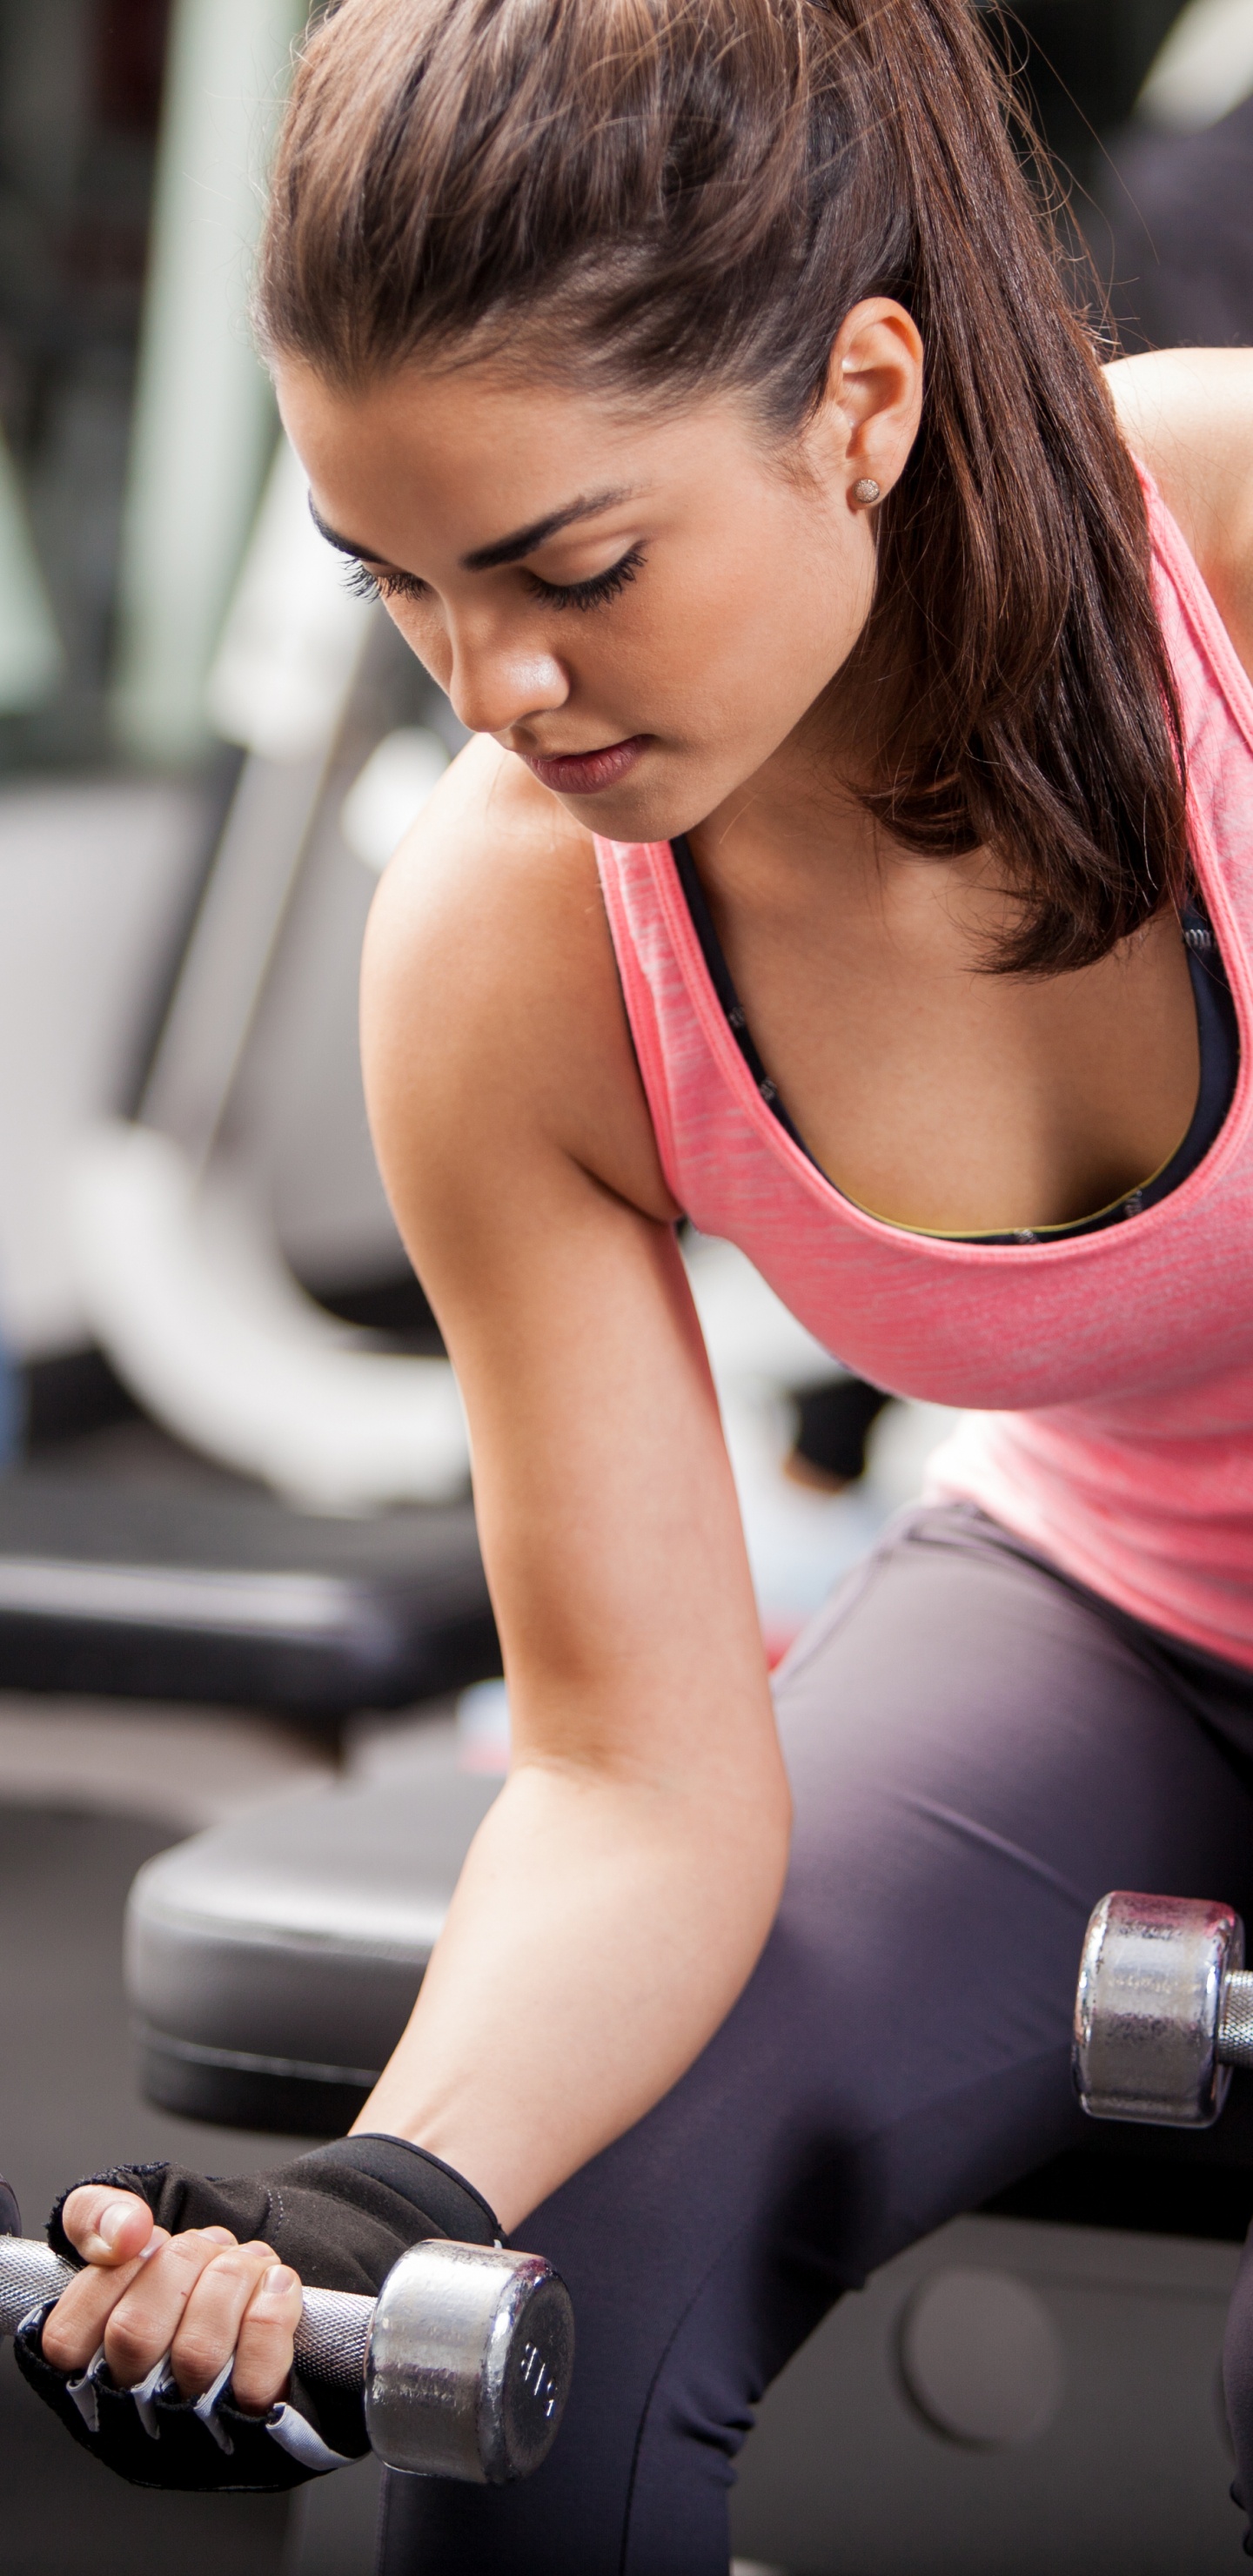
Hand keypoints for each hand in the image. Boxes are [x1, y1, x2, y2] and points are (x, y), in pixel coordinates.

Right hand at [40, 2186, 303, 2413]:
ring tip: (243, 2263)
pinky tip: (275, 2286)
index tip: (148, 2241)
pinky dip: (272, 2312)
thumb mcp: (120, 2228)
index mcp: (88, 2369)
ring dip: (231, 2277)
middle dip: (182, 2260)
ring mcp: (191, 2422)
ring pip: (198, 2350)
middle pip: (135, 2334)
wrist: (260, 2291)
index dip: (114, 2271)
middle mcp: (133, 2408)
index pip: (67, 2338)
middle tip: (207, 2246)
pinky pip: (256, 2381)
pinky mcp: (251, 2421)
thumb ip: (94, 2216)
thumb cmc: (183, 2268)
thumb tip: (125, 2232)